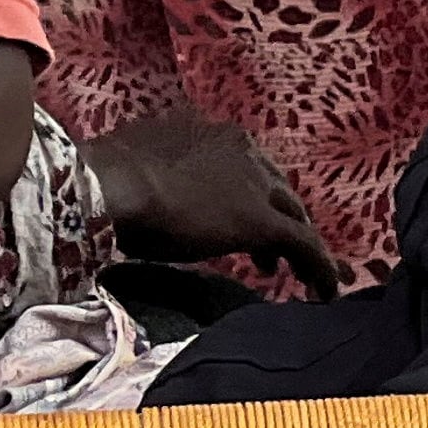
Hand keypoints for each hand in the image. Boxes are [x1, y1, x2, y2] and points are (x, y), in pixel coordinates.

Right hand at [80, 110, 337, 295]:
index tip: (236, 218)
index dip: (249, 196)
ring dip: (300, 245)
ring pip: (296, 217)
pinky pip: (305, 246)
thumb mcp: (140, 165)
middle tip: (273, 254)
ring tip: (296, 275)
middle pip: (277, 190)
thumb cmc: (105, 177)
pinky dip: (319, 268)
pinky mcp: (261, 221)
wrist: (107, 186)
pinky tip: (322, 292)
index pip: (246, 168)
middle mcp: (243, 151)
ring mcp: (255, 186)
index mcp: (212, 134)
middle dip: (281, 220)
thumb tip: (148, 188)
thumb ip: (160, 172)